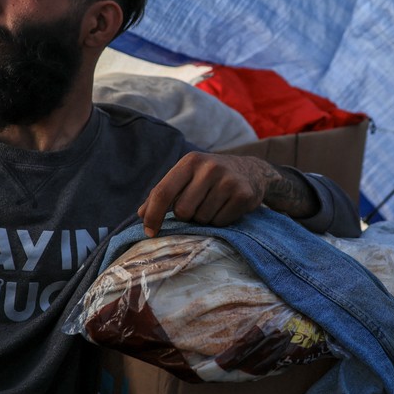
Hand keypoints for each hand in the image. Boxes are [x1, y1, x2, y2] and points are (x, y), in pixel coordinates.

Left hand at [137, 152, 316, 235]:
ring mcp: (228, 180)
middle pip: (183, 211)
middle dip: (186, 216)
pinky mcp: (244, 194)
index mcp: (190, 161)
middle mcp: (210, 167)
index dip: (153, 215)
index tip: (149, 232)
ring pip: (202, 219)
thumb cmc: (210, 178)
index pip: (163, 192)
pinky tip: (226, 208)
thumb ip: (163, 194)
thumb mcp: (187, 177)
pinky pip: (220, 222)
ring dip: (204, 219)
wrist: (252, 171)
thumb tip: (141, 215)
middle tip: (197, 207)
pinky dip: (220, 221)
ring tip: (213, 205)